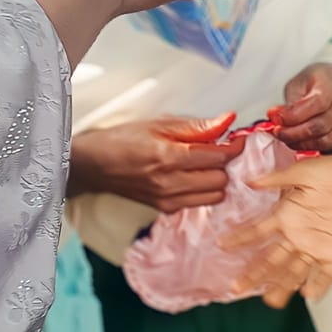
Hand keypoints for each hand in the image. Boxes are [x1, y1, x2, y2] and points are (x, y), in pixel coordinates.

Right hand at [68, 115, 241, 212]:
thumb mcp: (158, 124)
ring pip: (215, 195)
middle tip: (218, 149)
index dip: (234, 146)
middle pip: (221, 179)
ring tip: (205, 164)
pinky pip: (200, 203)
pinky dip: (204, 190)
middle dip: (224, 163)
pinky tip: (193, 177)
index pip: (218, 157)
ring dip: (216, 179)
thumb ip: (197, 127)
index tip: (237, 139)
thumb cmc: (123, 140)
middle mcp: (169, 183)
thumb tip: (227, 121)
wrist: (95, 165)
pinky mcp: (165, 209)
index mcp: (168, 157)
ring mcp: (168, 200)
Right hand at [218, 155, 331, 308]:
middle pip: (271, 259)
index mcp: (288, 215)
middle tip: (236, 287)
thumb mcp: (306, 170)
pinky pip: (326, 273)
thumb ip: (279, 178)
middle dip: (254, 273)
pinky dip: (318, 284)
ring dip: (281, 286)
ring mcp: (318, 246)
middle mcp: (299, 234)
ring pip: (294, 271)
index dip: (240, 238)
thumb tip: (251, 181)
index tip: (222, 245)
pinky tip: (308, 294)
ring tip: (269, 301)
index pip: (258, 231)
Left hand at [274, 63, 331, 153]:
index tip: (277, 121)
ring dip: (302, 144)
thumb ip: (289, 103)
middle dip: (294, 133)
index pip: (318, 102)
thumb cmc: (316, 84)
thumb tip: (276, 119)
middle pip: (322, 126)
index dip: (294, 116)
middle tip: (278, 133)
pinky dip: (319, 156)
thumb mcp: (298, 83)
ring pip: (327, 141)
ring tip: (289, 139)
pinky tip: (305, 151)